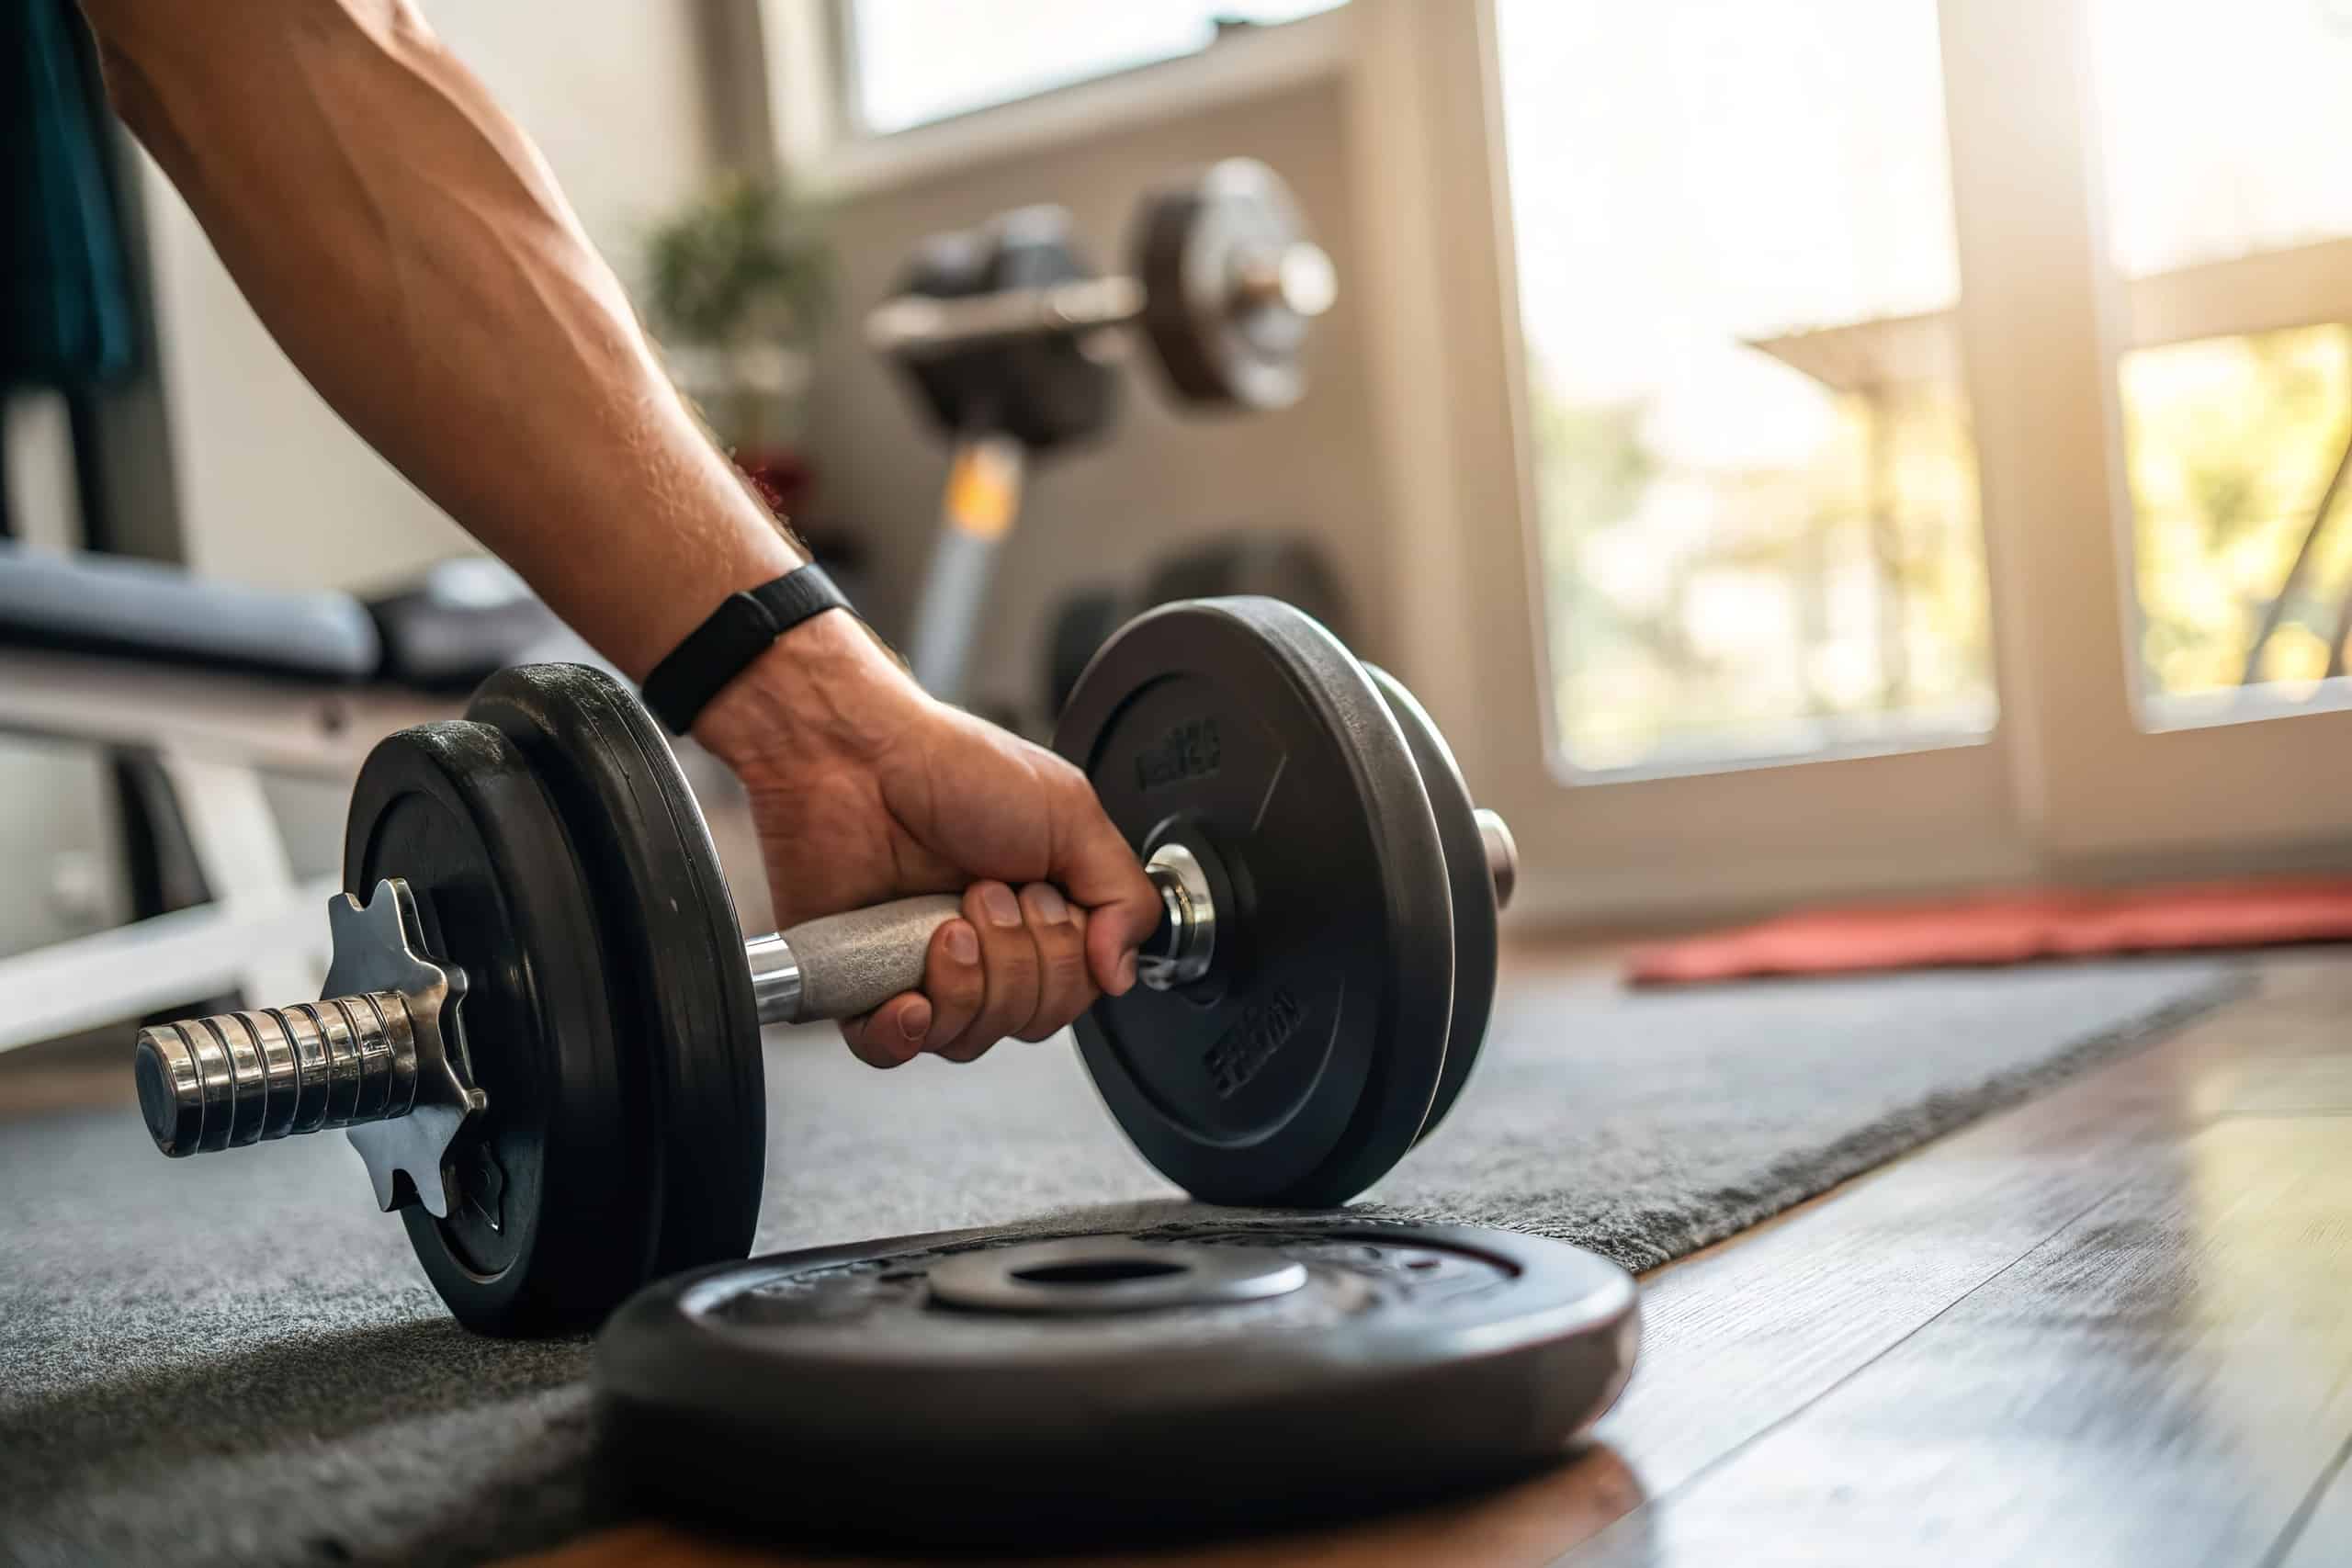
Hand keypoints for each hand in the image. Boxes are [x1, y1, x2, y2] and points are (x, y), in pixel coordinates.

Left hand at [694, 612, 1161, 1066]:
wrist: (854, 760)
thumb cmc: (951, 770)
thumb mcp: (1072, 812)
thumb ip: (1125, 896)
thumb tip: (1122, 974)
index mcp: (1040, 911)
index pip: (1075, 991)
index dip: (1063, 960)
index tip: (1037, 898)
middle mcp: (987, 948)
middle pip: (1029, 1021)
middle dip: (1014, 962)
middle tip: (984, 895)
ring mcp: (925, 969)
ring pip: (969, 1039)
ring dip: (964, 985)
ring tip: (942, 924)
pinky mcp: (863, 985)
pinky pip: (891, 1051)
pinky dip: (904, 1034)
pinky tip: (909, 996)